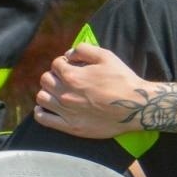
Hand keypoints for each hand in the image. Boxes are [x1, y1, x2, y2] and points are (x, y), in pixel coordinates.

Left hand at [32, 43, 148, 139]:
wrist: (136, 106)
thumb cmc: (123, 80)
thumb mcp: (107, 56)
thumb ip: (84, 50)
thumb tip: (68, 55)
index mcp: (72, 76)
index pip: (55, 64)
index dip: (63, 62)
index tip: (72, 65)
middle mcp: (65, 94)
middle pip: (45, 80)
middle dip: (54, 75)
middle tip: (66, 78)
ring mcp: (66, 111)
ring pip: (42, 98)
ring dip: (48, 91)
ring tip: (59, 91)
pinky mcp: (70, 127)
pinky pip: (43, 119)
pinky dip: (41, 112)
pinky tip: (48, 108)